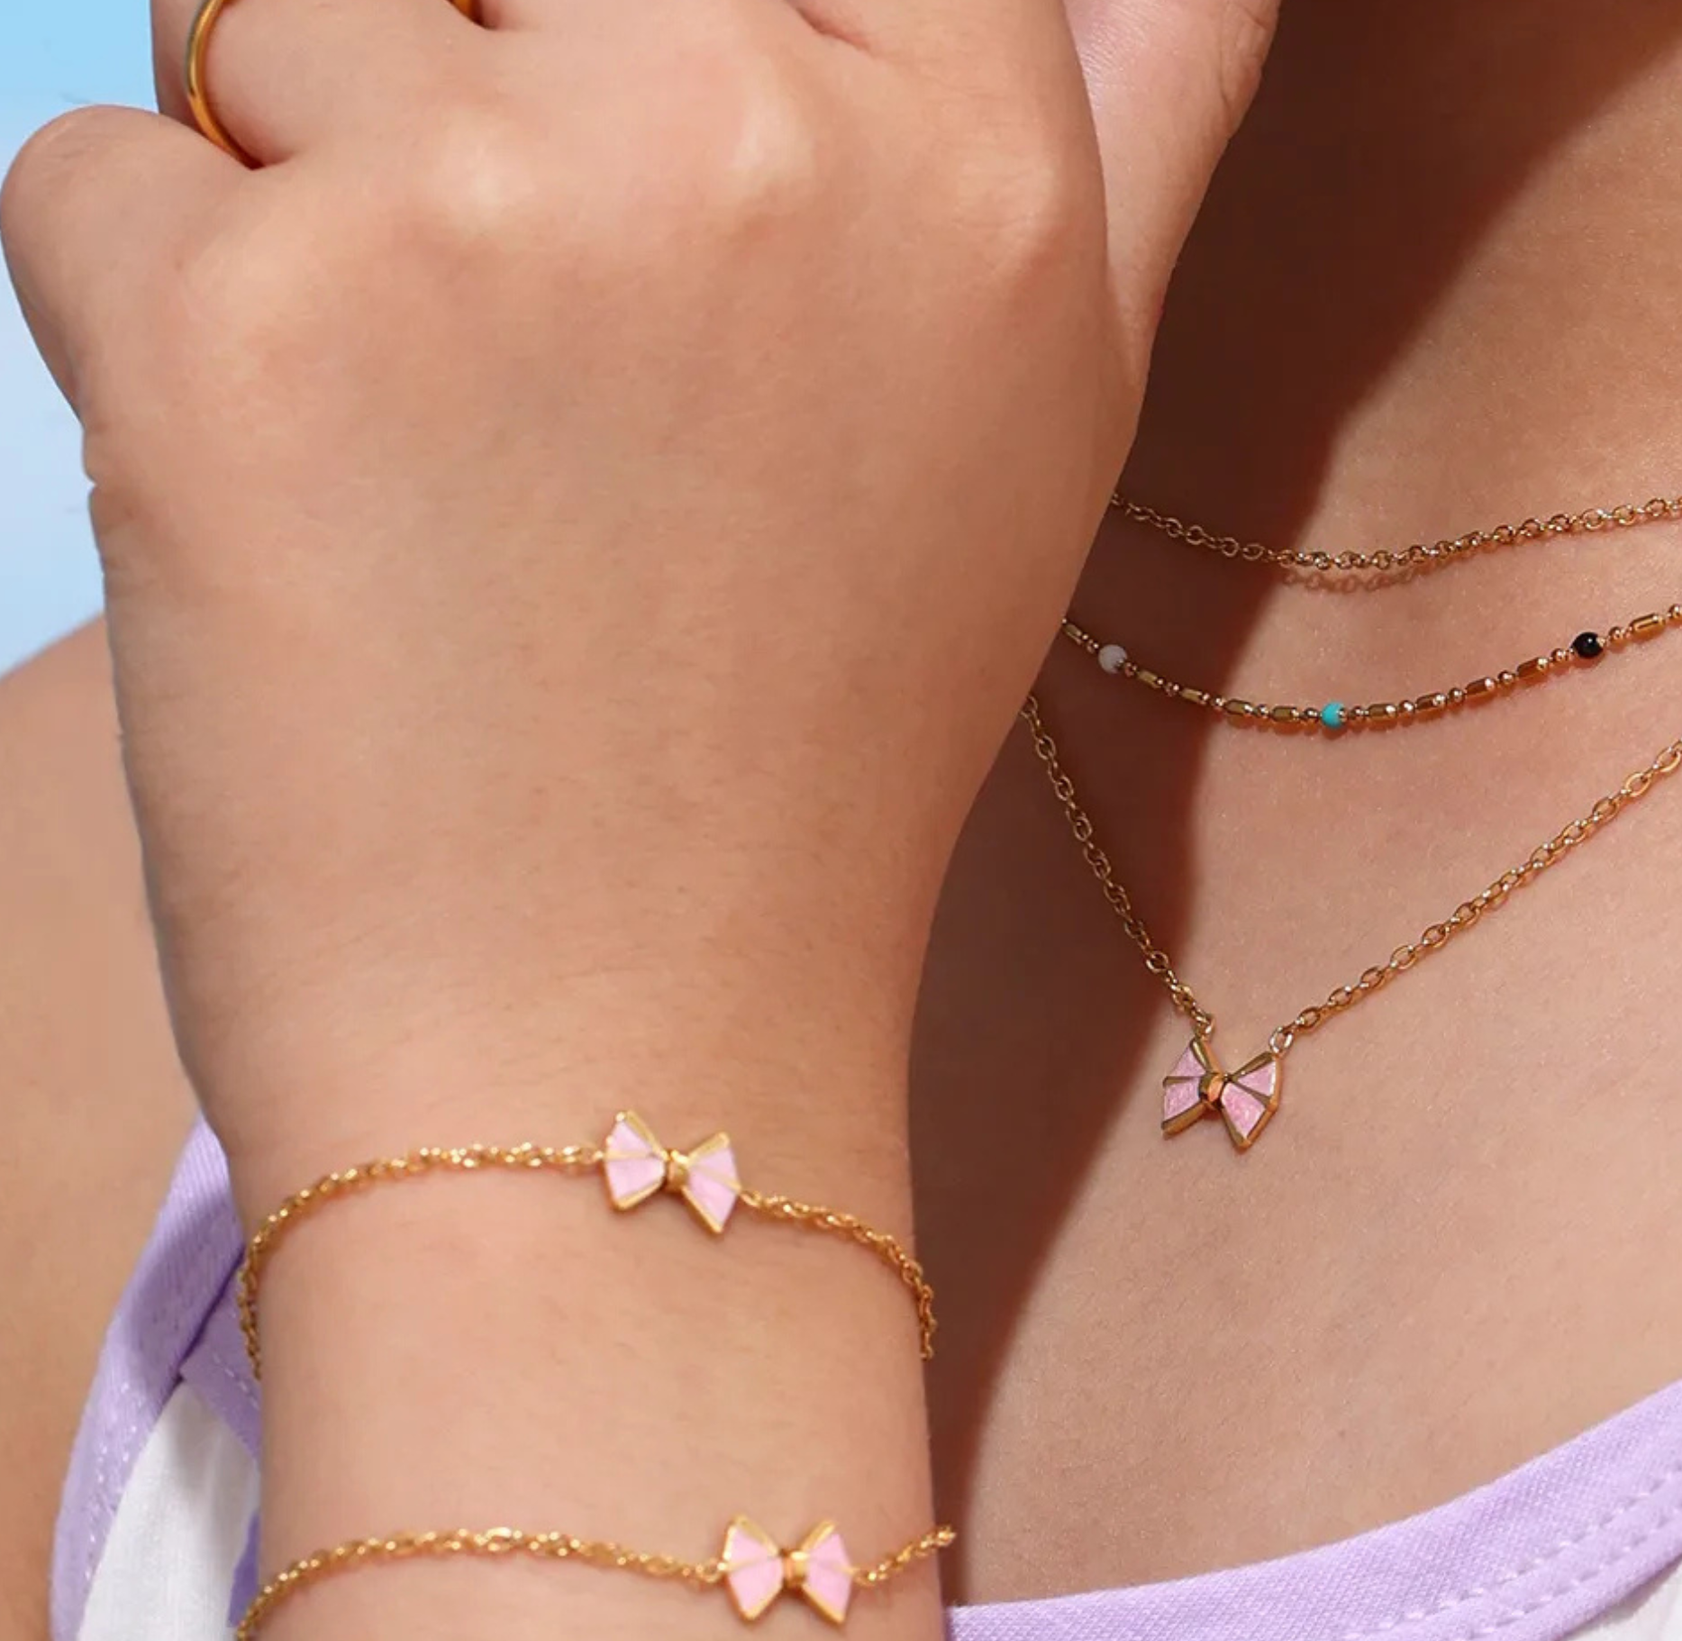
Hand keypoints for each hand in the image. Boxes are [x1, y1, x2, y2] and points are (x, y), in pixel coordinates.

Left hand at [2, 0, 1274, 1191]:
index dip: (653, 37)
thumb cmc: (825, 750)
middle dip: (465, 89)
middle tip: (532, 370)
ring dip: (300, 216)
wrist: (622, 1058)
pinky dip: (150, 334)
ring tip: (433, 481)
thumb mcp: (1054, 420)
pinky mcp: (226, 333)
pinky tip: (303, 534)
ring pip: (262, 18)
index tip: (642, 158)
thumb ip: (1140, 118)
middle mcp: (746, 138)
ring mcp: (483, 219)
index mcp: (976, 162)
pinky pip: (92, 181)